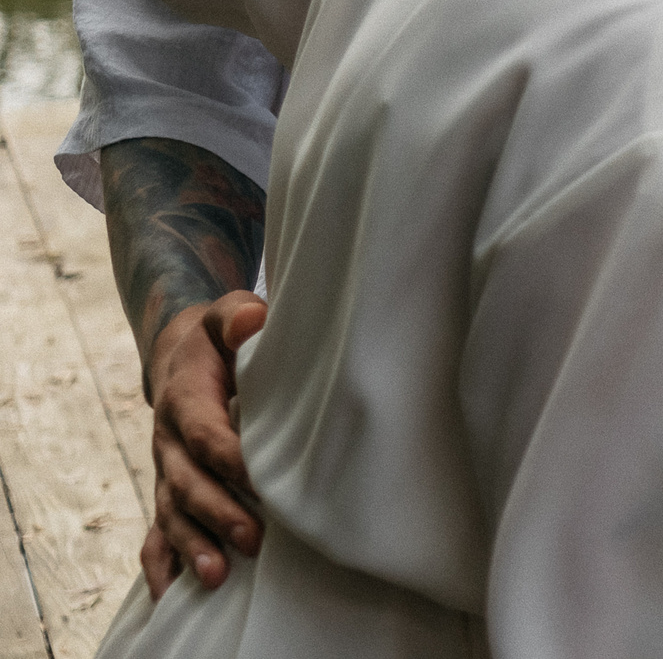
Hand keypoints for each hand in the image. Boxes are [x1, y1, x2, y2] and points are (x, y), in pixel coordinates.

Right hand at [138, 292, 267, 599]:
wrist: (185, 354)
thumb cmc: (222, 335)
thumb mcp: (227, 314)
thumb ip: (237, 315)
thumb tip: (252, 319)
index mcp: (185, 399)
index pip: (205, 431)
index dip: (230, 454)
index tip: (260, 476)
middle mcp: (169, 440)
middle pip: (188, 481)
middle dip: (218, 511)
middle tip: (253, 538)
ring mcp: (167, 468)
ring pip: (173, 512)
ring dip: (194, 544)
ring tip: (218, 576)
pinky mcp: (171, 487)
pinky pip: (158, 528)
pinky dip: (163, 560)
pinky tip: (171, 592)